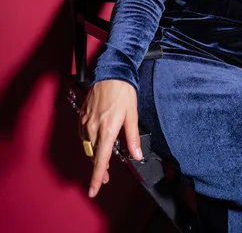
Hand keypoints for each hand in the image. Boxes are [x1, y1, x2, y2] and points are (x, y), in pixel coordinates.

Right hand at [79, 80, 142, 197]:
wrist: (111, 72)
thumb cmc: (123, 91)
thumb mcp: (132, 114)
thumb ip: (133, 137)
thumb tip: (137, 155)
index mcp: (107, 130)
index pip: (100, 160)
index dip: (96, 177)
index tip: (93, 190)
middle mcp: (94, 128)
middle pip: (93, 155)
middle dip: (98, 168)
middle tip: (105, 177)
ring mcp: (86, 121)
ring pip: (88, 146)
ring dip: (94, 154)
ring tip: (102, 159)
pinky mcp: (82, 115)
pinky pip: (83, 134)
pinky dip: (89, 141)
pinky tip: (94, 140)